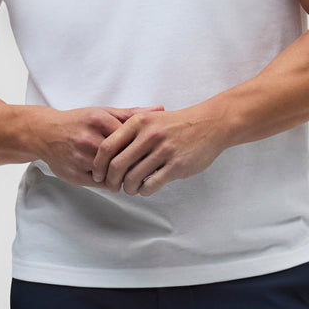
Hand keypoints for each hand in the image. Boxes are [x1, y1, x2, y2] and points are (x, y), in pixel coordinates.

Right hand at [27, 106, 162, 187]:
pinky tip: (115, 178)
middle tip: (146, 166)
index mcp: (98, 120)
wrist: (44, 133)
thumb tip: (160, 109)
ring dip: (123, 176)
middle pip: (122, 157)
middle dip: (135, 164)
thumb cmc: (79, 121)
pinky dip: (109, 182)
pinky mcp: (74, 175)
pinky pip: (99, 183)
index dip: (142, 146)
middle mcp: (88, 139)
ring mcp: (80, 159)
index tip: (151, 150)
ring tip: (132, 173)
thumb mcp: (103, 112)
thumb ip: (131, 114)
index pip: (131, 137)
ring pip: (111, 174)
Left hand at [91, 107, 226, 195]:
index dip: (98, 165)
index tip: (98, 175)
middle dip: (111, 181)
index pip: (108, 147)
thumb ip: (129, 130)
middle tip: (112, 187)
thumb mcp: (151, 118)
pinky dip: (144, 191)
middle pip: (117, 165)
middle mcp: (149, 135)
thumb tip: (107, 153)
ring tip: (131, 189)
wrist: (209, 124)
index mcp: (138, 122)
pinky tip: (146, 189)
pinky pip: (152, 184)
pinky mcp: (176, 165)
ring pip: (133, 178)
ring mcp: (163, 151)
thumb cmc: (177, 124)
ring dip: (128, 188)